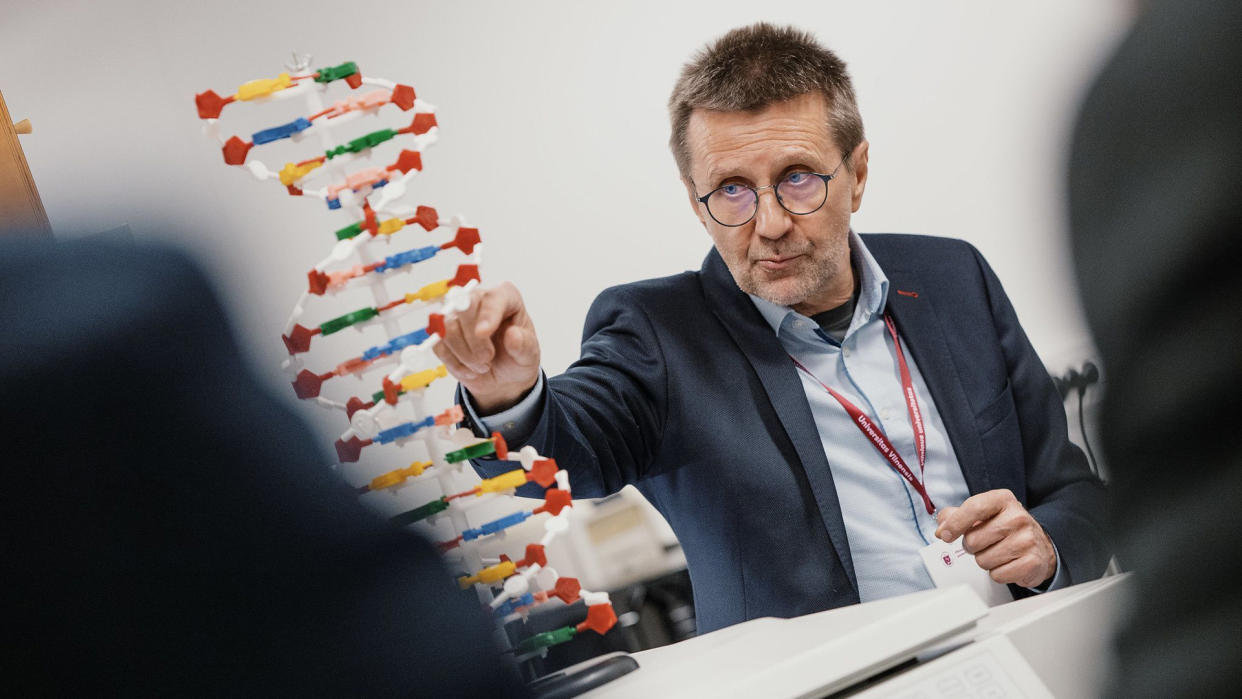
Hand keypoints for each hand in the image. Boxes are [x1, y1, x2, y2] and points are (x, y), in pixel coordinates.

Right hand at [433, 282, 540, 413]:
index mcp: (505, 297)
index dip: (487, 314)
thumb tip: (513, 335)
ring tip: (482, 367)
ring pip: (449, 328)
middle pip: (464, 307)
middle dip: (473, 339)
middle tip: (487, 358)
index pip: (493, 298)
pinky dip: (455, 363)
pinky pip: (439, 345)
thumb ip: (524, 345)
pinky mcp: (443, 335)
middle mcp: (479, 300)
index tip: (484, 333)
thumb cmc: (517, 358)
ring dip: (465, 354)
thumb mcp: (529, 355)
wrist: (503, 378)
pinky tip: (470, 370)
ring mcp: (458, 316)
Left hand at [934, 489, 1056, 588]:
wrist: (1040, 545)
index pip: (974, 507)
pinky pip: (997, 575)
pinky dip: (997, 573)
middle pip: (974, 540)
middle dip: (972, 546)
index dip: (955, 523)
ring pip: (983, 560)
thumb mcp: (982, 514)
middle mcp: (1018, 517)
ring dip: (985, 560)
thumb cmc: (1005, 529)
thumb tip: (941, 530)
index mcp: (1003, 500)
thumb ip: (956, 516)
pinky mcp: (1032, 562)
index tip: (945, 535)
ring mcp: (1027, 540)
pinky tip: (1007, 563)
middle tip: (983, 543)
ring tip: (997, 552)